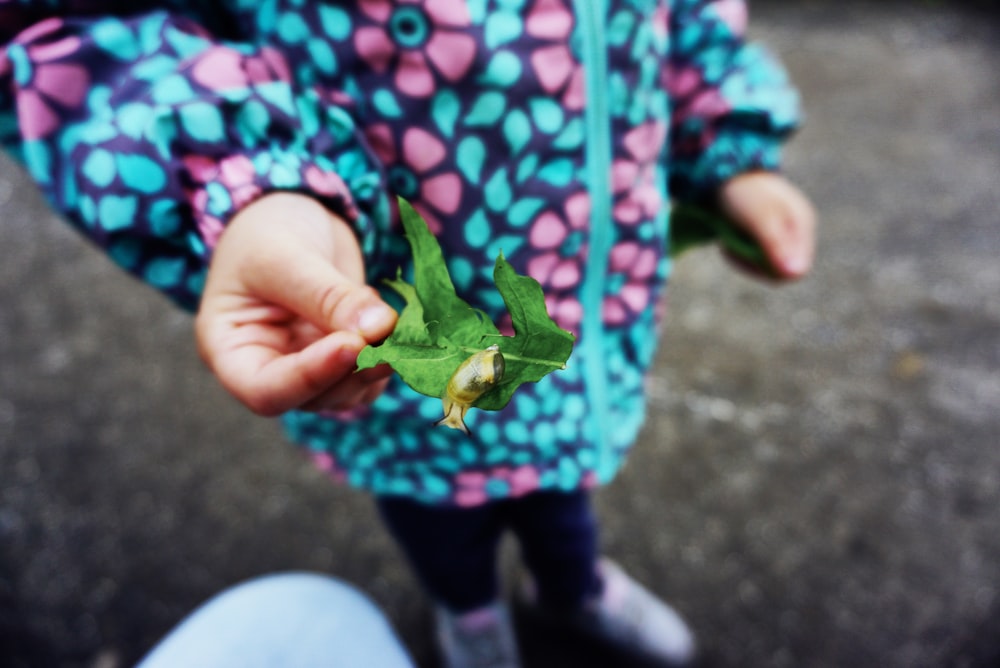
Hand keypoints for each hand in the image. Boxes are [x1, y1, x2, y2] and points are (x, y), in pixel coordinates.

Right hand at [195, 193, 396, 415]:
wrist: (295, 215)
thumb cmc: (268, 231)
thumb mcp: (286, 258)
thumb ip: (328, 296)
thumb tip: (378, 329)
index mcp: (231, 351)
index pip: (265, 390)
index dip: (310, 377)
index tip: (352, 345)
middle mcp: (269, 369)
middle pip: (314, 397)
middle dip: (356, 370)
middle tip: (392, 334)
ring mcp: (310, 368)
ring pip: (349, 392)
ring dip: (380, 365)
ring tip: (397, 322)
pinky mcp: (344, 359)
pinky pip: (371, 376)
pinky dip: (391, 355)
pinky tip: (392, 321)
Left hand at [717, 171, 816, 280]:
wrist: (722, 170)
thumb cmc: (743, 192)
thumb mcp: (759, 218)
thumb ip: (776, 245)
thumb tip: (796, 274)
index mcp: (803, 224)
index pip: (797, 270)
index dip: (768, 270)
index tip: (744, 252)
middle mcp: (796, 231)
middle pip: (779, 271)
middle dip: (752, 263)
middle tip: (730, 245)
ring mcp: (781, 233)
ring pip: (764, 266)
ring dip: (742, 257)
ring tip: (728, 239)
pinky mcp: (765, 234)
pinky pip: (754, 258)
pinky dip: (737, 252)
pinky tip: (727, 239)